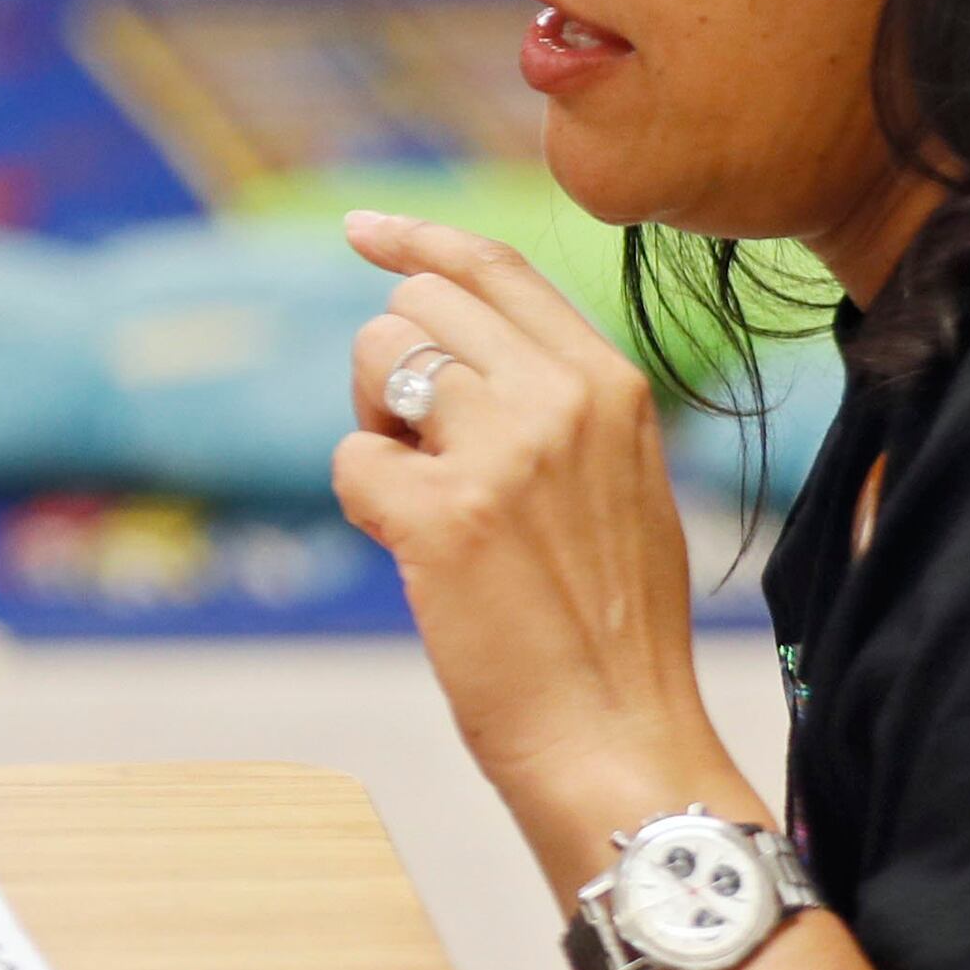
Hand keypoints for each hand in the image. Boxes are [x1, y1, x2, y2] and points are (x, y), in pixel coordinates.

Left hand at [331, 211, 730, 825]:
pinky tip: (414, 554)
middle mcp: (559, 397)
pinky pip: (351, 459)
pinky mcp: (442, 514)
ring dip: (376, 428)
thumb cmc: (607, 628)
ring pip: (375, 359)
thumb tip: (453, 355)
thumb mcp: (617, 482)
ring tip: (426, 502)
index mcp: (610, 383)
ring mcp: (501, 451)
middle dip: (393, 370)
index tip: (361, 229)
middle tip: (422, 456)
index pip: (494, 269)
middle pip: (416, 307)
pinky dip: (363, 505)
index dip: (415, 241)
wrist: (619, 739)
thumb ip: (554, 405)